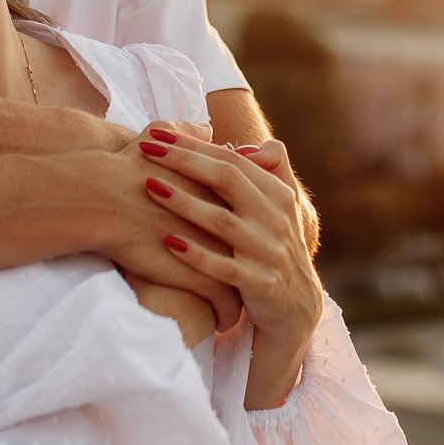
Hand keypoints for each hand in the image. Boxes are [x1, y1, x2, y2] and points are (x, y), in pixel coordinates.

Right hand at [78, 141, 245, 331]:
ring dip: (248, 293)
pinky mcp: (201, 275)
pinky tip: (226, 321)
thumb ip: (187, 131)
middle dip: (261, 261)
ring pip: (247, 278)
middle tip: (260, 271)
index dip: (256, 224)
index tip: (254, 237)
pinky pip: (226, 303)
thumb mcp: (160, 136)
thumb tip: (205, 127)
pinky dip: (229, 314)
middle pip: (259, 243)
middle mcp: (227, 217)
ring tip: (247, 302)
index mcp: (221, 187)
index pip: (253, 208)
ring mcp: (218, 248)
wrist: (102, 198)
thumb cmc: (123, 167)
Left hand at [138, 128, 322, 407]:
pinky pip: (224, 267)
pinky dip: (196, 254)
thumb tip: (236, 146)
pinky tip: (168, 241)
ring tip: (149, 186)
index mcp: (280, 195)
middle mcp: (277, 220)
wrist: (297, 312)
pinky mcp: (260, 285)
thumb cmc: (274, 252)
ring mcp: (269, 253)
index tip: (157, 132)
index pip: (233, 159)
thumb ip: (266, 173)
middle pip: (228, 180)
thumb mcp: (281, 211)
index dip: (195, 143)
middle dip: (184, 160)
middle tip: (146, 148)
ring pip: (223, 222)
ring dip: (184, 202)